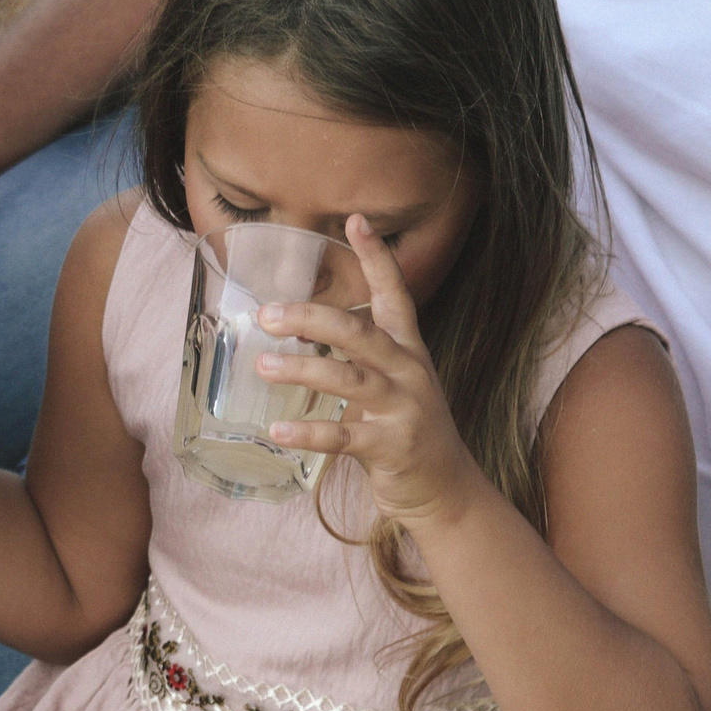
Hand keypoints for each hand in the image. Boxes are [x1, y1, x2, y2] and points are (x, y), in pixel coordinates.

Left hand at [259, 215, 488, 529]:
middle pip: (360, 332)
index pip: (395, 293)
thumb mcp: (390, 384)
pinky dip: (309, 432)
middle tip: (268, 314)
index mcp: (408, 351)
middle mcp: (409, 372)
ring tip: (264, 366)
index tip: (355, 220)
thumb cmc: (407, 431)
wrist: (446, 490)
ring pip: (349, 379)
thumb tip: (296, 332)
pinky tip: (277, 429)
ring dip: (303, 370)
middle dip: (312, 319)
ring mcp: (403, 410)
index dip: (376, 257)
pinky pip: (344, 437)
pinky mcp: (392, 448)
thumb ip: (353, 358)